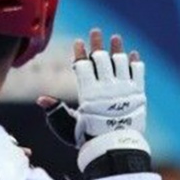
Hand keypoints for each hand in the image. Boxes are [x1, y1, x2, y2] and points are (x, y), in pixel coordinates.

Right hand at [37, 29, 144, 146]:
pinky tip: (132, 54)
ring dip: (117, 49)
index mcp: (88, 93)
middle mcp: (106, 88)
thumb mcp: (67, 124)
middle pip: (102, 58)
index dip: (80, 52)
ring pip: (121, 62)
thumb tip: (41, 100)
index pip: (83, 66)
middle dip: (97, 43)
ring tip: (115, 38)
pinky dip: (135, 62)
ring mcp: (124, 89)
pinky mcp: (138, 94)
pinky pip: (138, 73)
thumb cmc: (88, 137)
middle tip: (95, 32)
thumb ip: (55, 110)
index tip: (78, 42)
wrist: (114, 147)